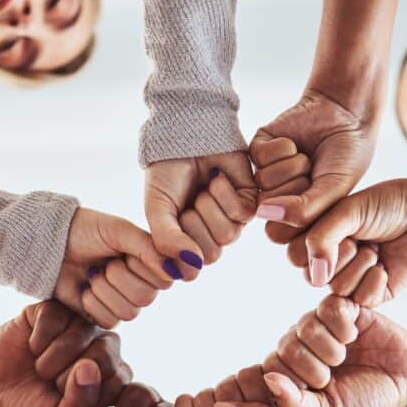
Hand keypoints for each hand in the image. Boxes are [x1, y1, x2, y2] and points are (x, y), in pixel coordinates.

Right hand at [0, 301, 131, 406]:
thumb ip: (81, 406)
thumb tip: (89, 367)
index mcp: (113, 376)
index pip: (120, 379)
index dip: (88, 394)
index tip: (65, 402)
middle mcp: (103, 347)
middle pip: (107, 351)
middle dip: (71, 374)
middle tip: (51, 382)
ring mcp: (81, 325)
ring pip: (82, 332)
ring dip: (53, 357)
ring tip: (39, 367)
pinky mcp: (56, 309)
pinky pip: (57, 316)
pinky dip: (39, 337)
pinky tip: (32, 346)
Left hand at [56, 207, 173, 327]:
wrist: (50, 245)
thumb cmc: (85, 231)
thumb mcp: (120, 231)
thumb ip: (150, 248)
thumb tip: (180, 268)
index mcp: (151, 262)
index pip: (164, 279)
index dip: (142, 267)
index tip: (124, 252)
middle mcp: (142, 284)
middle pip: (145, 298)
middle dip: (118, 278)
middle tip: (104, 263)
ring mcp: (124, 302)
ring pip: (129, 312)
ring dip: (104, 290)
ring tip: (92, 274)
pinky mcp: (104, 316)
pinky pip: (109, 321)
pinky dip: (92, 304)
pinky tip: (84, 289)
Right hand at [145, 152, 256, 278]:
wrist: (185, 136)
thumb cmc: (167, 174)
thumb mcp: (156, 208)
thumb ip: (165, 240)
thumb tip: (191, 266)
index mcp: (187, 243)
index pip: (190, 270)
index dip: (180, 250)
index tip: (171, 224)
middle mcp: (211, 236)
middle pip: (211, 255)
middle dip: (194, 225)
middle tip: (187, 203)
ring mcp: (232, 221)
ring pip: (227, 235)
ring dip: (209, 206)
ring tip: (201, 188)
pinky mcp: (250, 202)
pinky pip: (241, 213)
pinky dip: (224, 192)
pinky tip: (216, 178)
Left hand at [251, 90, 378, 236]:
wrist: (345, 115)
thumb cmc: (345, 158)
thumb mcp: (335, 191)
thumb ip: (305, 210)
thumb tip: (263, 212)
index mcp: (294, 219)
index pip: (279, 234)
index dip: (301, 216)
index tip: (324, 198)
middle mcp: (276, 201)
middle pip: (268, 210)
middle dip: (297, 189)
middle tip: (315, 174)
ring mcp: (265, 177)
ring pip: (263, 183)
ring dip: (293, 166)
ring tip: (308, 158)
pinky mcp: (257, 151)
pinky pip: (260, 157)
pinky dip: (283, 148)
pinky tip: (295, 143)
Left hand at [261, 295, 406, 406]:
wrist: (405, 382)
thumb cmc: (364, 401)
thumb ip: (295, 402)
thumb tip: (269, 380)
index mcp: (292, 372)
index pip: (271, 367)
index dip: (294, 378)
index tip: (320, 387)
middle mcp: (301, 345)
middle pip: (286, 345)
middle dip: (313, 364)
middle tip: (335, 370)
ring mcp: (320, 325)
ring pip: (306, 325)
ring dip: (329, 346)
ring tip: (344, 354)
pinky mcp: (342, 308)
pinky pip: (329, 308)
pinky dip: (342, 325)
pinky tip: (353, 335)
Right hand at [284, 178, 406, 304]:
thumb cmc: (385, 206)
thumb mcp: (345, 212)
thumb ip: (320, 238)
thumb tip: (313, 275)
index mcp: (316, 241)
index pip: (296, 256)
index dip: (318, 241)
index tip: (341, 223)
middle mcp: (328, 263)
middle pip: (315, 276)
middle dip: (342, 253)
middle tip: (363, 237)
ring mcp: (349, 281)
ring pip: (338, 288)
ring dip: (361, 264)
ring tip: (376, 248)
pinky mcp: (370, 296)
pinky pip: (361, 299)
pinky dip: (375, 280)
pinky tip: (385, 265)